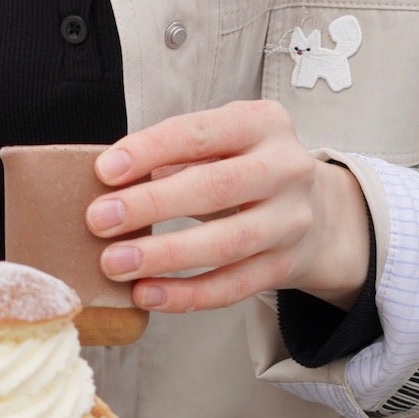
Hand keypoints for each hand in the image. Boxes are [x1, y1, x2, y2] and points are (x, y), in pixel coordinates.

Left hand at [85, 100, 371, 314]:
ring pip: (228, 242)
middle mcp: (286, 168)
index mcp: (263, 123)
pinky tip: (148, 293)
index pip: (200, 132)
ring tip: (115, 264)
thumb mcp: (222, 144)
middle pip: (216, 187)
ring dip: (166, 255)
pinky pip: (235, 286)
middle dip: (152, 205)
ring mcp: (292, 220)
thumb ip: (174, 156)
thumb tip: (110, 181)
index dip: (150, 150)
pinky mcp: (288, 265)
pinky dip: (188, 294)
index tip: (105, 170)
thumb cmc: (247, 168)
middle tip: (99, 220)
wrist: (319, 212)